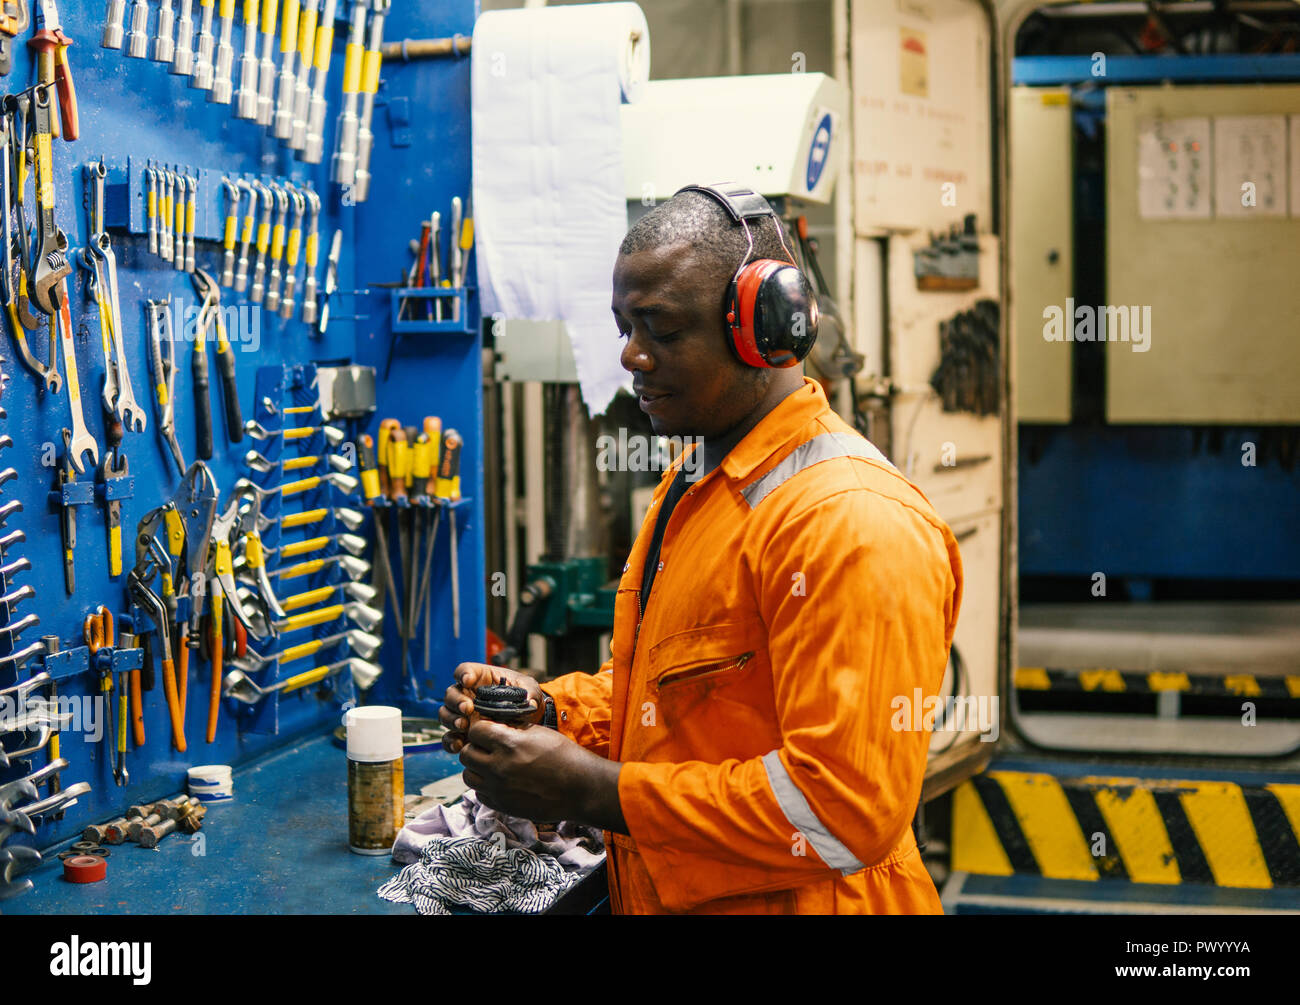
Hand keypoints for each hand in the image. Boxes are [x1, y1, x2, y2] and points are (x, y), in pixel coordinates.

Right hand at [439, 662, 544, 753]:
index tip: (468, 681)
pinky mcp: (464, 734)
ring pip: (446, 714)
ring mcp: (463, 715)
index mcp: (481, 678)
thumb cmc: (525, 697)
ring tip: (464, 725)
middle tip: (468, 708)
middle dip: (456, 701)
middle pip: (451, 693)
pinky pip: (449, 737)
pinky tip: (459, 745)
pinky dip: (450, 741)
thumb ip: (528, 692)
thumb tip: (528, 702)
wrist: (528, 720)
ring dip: (451, 719)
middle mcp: (468, 696)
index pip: (465, 670)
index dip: (463, 674)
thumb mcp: (530, 689)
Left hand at [459, 718, 626, 831]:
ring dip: (476, 768)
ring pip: (468, 775)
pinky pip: (479, 793)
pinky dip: (484, 785)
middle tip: (488, 747)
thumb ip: (511, 729)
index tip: (489, 729)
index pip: (475, 731)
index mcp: (508, 744)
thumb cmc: (563, 755)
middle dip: (475, 747)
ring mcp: (498, 789)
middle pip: (466, 754)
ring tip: (492, 764)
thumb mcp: (537, 732)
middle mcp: (498, 767)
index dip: (481, 728)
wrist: (579, 788)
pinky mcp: (502, 805)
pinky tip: (499, 780)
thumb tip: (493, 725)